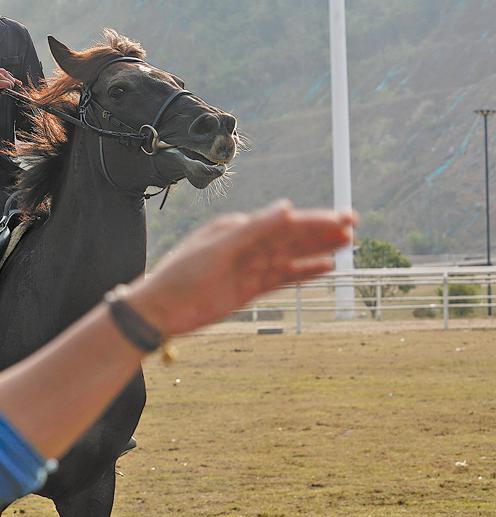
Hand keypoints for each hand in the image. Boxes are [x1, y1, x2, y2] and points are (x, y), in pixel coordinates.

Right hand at [0, 68, 16, 95]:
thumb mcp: (2, 76)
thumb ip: (11, 79)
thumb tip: (20, 83)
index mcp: (2, 71)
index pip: (13, 80)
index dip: (11, 84)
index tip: (8, 86)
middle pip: (10, 84)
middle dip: (8, 88)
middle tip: (2, 88)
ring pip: (6, 88)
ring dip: (4, 91)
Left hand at [124, 201, 355, 336]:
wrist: (161, 310)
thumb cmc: (182, 274)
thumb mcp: (218, 249)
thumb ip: (254, 229)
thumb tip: (287, 207)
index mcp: (238, 228)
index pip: (284, 222)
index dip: (315, 219)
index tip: (343, 217)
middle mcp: (246, 244)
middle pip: (291, 236)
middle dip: (322, 230)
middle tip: (354, 225)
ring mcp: (249, 267)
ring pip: (291, 256)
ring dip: (318, 249)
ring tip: (348, 242)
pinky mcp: (249, 289)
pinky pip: (283, 278)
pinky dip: (304, 273)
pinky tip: (326, 268)